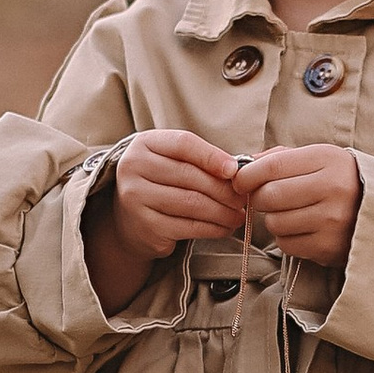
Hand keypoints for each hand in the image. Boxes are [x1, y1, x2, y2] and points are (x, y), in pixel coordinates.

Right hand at [89, 130, 247, 308]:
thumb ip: (202, 160)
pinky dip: (213, 228)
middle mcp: (134, 168)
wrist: (129, 220)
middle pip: (190, 175)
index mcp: (144, 144)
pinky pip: (188, 226)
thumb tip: (242, 169)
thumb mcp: (173, 162)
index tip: (235, 170)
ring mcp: (136, 198)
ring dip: (223, 211)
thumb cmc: (161, 183)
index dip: (212, 156)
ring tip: (239, 215)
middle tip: (245, 198)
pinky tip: (225, 228)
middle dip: (224, 189)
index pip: (183, 144)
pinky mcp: (145, 226)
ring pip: (192, 203)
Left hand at [235, 144, 361, 270]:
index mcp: (328, 160)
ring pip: (275, 222)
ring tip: (292, 214)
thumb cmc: (339, 181)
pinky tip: (302, 230)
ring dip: (274, 219)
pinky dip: (286, 238)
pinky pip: (286, 244)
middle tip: (268, 198)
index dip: (248, 175)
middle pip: (269, 195)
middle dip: (260, 198)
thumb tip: (242, 166)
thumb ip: (280, 158)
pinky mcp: (328, 247)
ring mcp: (332, 220)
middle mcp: (332, 188)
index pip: (273, 166)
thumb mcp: (318, 159)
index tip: (240, 181)